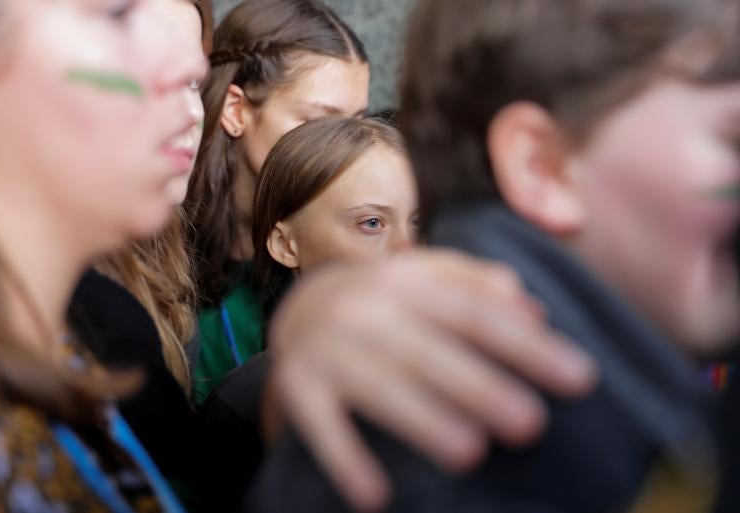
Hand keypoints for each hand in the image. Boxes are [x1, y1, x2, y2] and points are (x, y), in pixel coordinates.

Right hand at [267, 248, 597, 511]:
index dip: (525, 344)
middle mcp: (364, 308)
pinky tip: (376, 496)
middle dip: (479, 386)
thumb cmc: (384, 300)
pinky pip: (320, 423)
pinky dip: (344, 457)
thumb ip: (477, 284)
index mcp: (404, 281)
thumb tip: (535, 311)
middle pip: (426, 349)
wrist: (298, 306)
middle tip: (530, 424)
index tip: (579, 378)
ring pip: (376, 386)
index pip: (473, 312)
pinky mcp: (297, 384)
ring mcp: (327, 347)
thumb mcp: (426, 278)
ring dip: (421, 419)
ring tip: (469, 454)